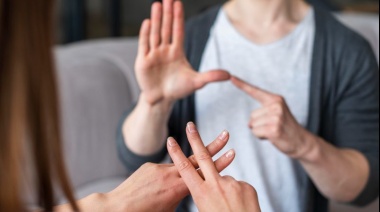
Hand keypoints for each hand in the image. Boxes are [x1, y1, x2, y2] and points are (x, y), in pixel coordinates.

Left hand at [106, 128, 234, 211]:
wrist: (118, 207)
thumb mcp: (169, 210)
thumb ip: (181, 197)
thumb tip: (191, 191)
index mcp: (178, 188)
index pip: (204, 173)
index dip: (220, 164)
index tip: (232, 154)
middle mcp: (171, 174)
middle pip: (197, 158)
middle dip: (213, 146)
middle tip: (226, 134)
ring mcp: (159, 168)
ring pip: (179, 163)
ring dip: (188, 162)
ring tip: (190, 164)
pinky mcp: (149, 166)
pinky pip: (163, 169)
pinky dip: (166, 175)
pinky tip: (157, 185)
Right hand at [135, 0, 229, 104]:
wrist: (161, 100)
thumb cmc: (178, 89)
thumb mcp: (196, 82)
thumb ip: (211, 76)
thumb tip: (229, 74)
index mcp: (177, 52)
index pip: (178, 31)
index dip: (178, 17)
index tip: (178, 3)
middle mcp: (165, 50)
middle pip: (167, 28)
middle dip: (168, 13)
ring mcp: (153, 54)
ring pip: (156, 33)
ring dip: (157, 19)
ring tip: (157, 4)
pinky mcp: (143, 61)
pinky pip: (144, 45)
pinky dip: (145, 34)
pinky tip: (147, 22)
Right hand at [167, 122, 260, 211]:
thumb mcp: (205, 210)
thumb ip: (203, 195)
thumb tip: (203, 187)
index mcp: (201, 194)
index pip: (185, 169)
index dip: (176, 154)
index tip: (170, 140)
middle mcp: (215, 185)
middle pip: (202, 156)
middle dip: (195, 139)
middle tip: (190, 124)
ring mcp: (232, 184)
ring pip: (223, 178)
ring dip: (224, 189)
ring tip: (228, 207)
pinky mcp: (246, 185)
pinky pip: (237, 185)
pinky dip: (236, 194)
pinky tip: (239, 206)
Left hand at [231, 76, 311, 157]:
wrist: (302, 141)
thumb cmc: (286, 128)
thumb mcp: (277, 113)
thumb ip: (263, 111)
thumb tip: (249, 123)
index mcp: (276, 99)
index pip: (255, 91)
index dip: (241, 84)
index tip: (230, 77)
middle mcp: (276, 105)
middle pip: (252, 115)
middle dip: (259, 124)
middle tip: (274, 126)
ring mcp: (275, 117)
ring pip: (252, 125)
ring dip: (260, 131)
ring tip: (274, 131)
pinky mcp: (273, 128)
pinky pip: (255, 132)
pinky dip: (261, 137)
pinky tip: (273, 137)